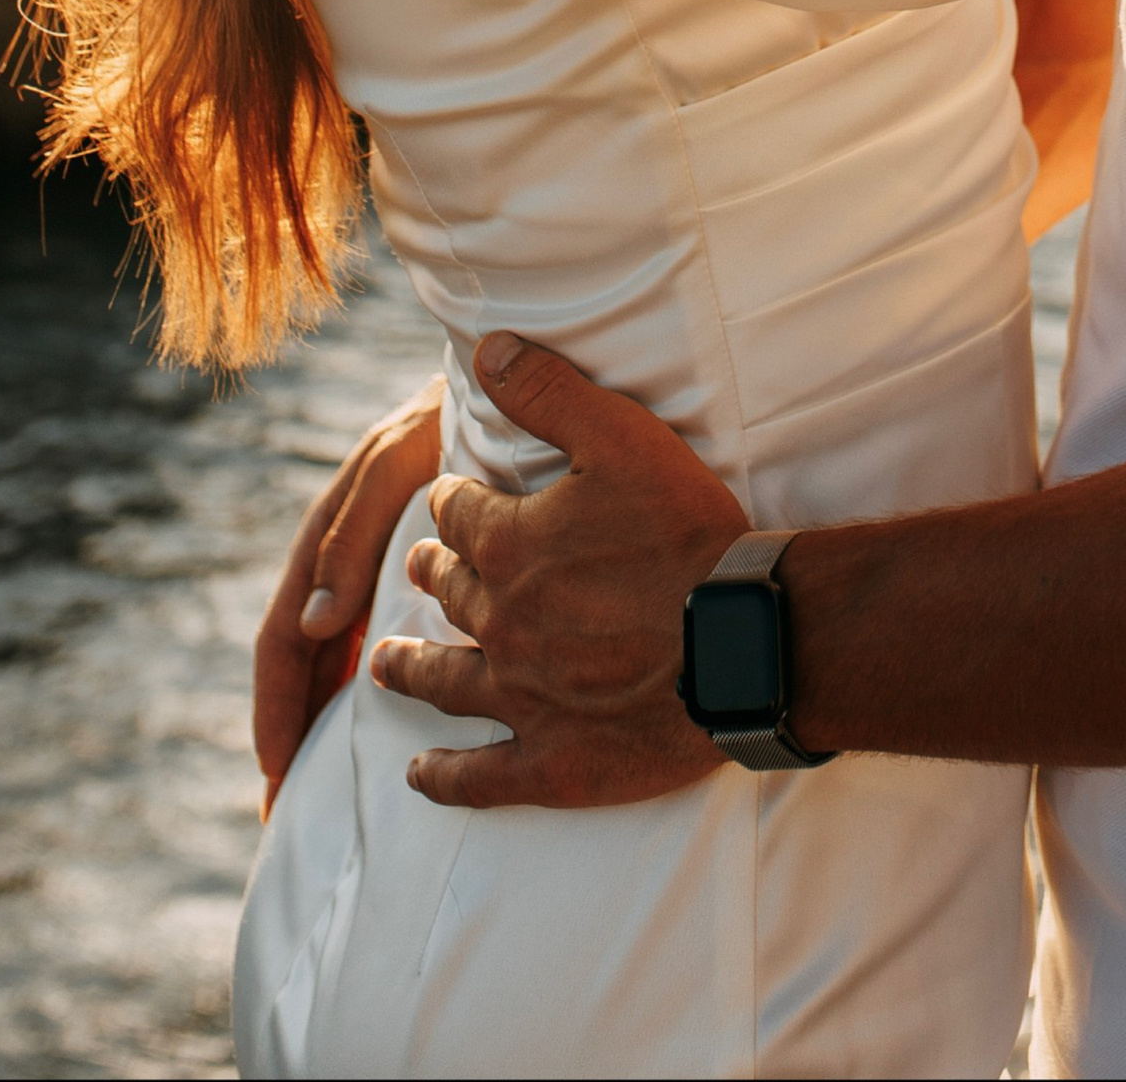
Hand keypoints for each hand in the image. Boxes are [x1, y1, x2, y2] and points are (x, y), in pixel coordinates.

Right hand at [252, 378, 444, 803]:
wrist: (514, 380)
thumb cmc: (459, 411)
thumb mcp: (400, 462)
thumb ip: (354, 531)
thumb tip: (311, 626)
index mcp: (335, 532)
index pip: (287, 635)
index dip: (278, 704)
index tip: (275, 772)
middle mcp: (351, 549)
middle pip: (306, 653)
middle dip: (290, 727)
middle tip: (279, 808)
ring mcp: (382, 554)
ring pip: (338, 649)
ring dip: (321, 712)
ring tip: (313, 788)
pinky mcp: (422, 558)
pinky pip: (377, 628)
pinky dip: (364, 679)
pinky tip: (378, 724)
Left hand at [369, 332, 748, 808]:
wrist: (741, 640)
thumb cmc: (687, 533)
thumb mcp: (621, 436)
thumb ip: (548, 389)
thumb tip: (486, 347)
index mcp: (510, 545)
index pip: (459, 514)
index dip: (453, 502)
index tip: (450, 501)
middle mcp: (501, 623)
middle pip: (450, 593)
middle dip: (433, 575)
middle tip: (420, 571)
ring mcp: (522, 699)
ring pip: (446, 682)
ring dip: (410, 669)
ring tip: (384, 664)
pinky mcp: (553, 762)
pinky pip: (480, 777)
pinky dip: (444, 778)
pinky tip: (420, 776)